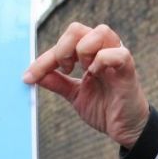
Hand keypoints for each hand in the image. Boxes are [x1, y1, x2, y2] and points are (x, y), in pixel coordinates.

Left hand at [24, 23, 149, 148]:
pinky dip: (102, 61)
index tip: (29, 77)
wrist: (125, 129)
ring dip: (83, 51)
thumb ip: (58, 83)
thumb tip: (33, 76)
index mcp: (90, 53)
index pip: (62, 43)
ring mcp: (117, 57)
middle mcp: (103, 50)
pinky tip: (95, 74)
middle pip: (77, 29)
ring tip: (84, 71)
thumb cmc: (105, 108)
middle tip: (64, 70)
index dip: (43, 60)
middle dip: (62, 49)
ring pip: (100, 32)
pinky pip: (118, 53)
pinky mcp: (128, 70)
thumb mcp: (75, 94)